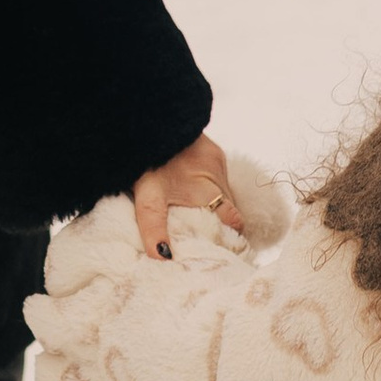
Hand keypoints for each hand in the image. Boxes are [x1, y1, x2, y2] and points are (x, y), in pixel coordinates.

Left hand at [131, 135, 240, 259]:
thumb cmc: (147, 162)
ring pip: (227, 193)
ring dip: (219, 206)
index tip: (225, 248)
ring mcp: (217, 162)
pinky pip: (219, 178)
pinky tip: (200, 195)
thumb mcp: (146, 198)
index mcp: (206, 191)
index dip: (233, 235)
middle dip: (226, 224)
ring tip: (205, 221)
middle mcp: (217, 177)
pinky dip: (213, 189)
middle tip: (214, 240)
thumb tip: (163, 258)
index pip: (233, 220)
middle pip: (232, 208)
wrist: (148, 123)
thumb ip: (154, 227)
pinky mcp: (213, 152)